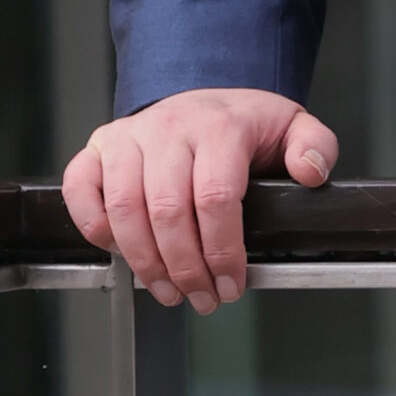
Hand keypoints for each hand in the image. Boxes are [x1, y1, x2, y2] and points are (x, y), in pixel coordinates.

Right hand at [61, 87, 338, 313]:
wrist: (204, 97)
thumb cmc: (243, 123)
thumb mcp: (291, 126)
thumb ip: (314, 147)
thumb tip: (311, 172)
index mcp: (220, 125)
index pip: (215, 197)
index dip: (222, 251)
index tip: (232, 283)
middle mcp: (170, 128)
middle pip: (167, 210)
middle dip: (186, 268)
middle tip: (203, 298)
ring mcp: (130, 137)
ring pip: (125, 208)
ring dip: (144, 262)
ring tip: (168, 291)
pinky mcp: (100, 147)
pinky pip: (80, 187)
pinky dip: (92, 224)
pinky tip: (117, 251)